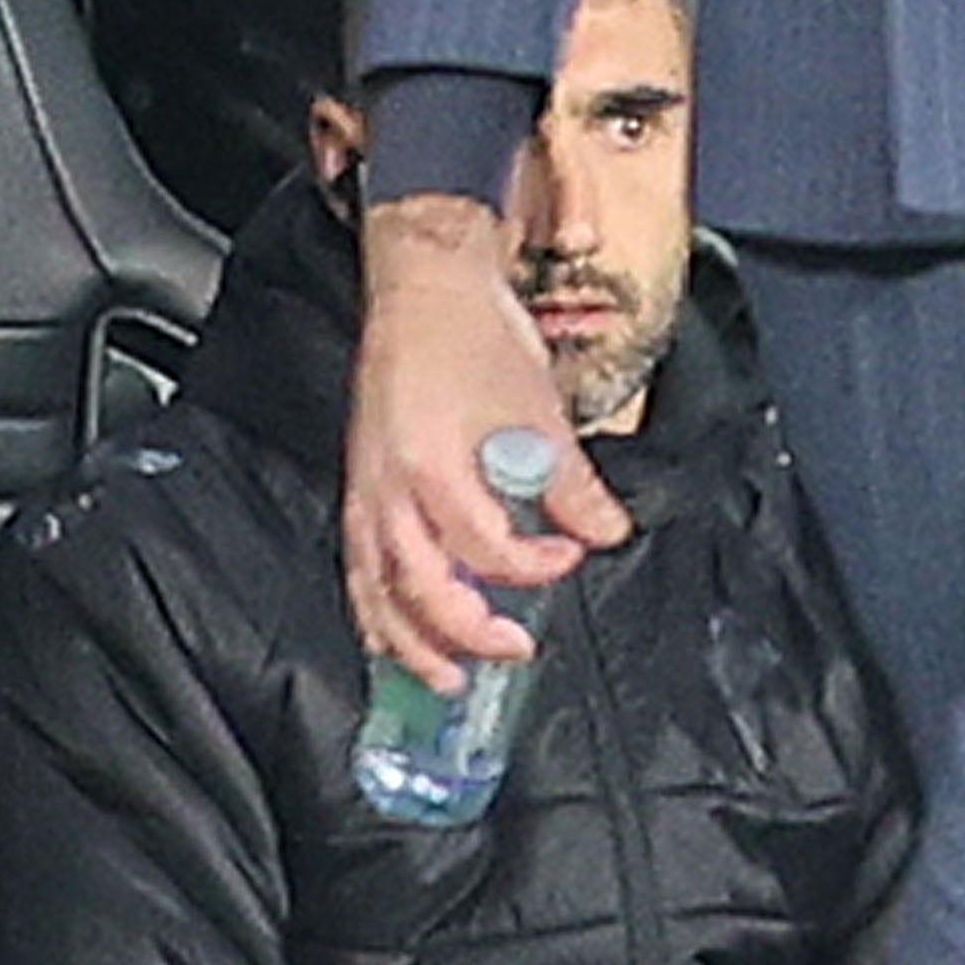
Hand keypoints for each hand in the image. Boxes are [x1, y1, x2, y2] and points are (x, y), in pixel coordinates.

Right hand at [343, 191, 628, 687]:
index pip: (486, 548)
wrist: (422, 287)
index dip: (533, 566)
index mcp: (435, 467)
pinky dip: (374, 609)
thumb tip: (606, 531)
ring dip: (411, 641)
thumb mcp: (537, 406)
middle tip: (514, 650)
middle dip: (468, 632)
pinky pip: (357, 567)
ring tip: (446, 678)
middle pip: (420, 588)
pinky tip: (393, 635)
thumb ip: (572, 482)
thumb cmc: (474, 335)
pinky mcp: (358, 487)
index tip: (569, 555)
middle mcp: (390, 490)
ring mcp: (367, 492)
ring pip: (376, 590)